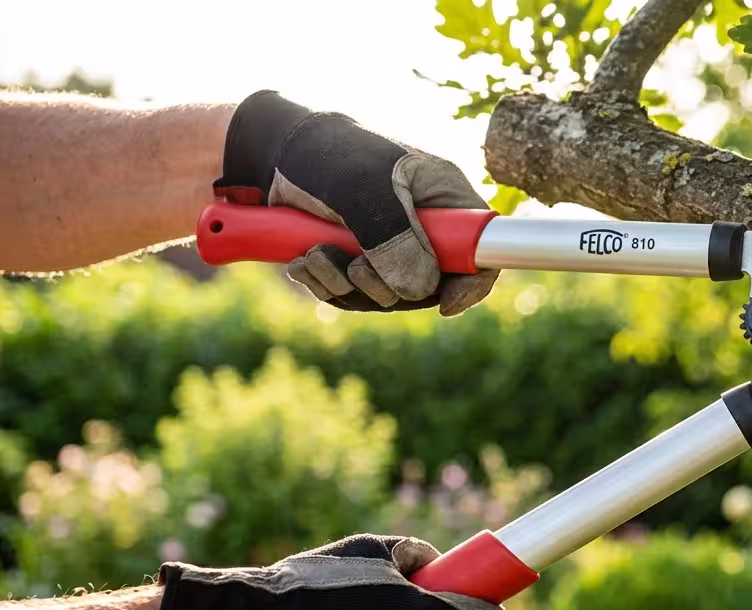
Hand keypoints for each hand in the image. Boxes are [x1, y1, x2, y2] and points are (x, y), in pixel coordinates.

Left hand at [213, 90, 498, 315]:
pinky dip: (327, 285)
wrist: (260, 152)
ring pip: (387, 294)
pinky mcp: (355, 256)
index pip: (480, 247)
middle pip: (430, 284)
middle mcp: (422, 223)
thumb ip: (394, 237)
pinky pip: (354, 293)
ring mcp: (388, 242)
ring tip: (313, 256)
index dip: (473, 281)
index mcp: (441, 196)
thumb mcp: (360, 187)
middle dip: (387, 287)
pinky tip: (302, 262)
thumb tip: (419, 290)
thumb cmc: (320, 153)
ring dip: (346, 286)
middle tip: (354, 268)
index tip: (446, 304)